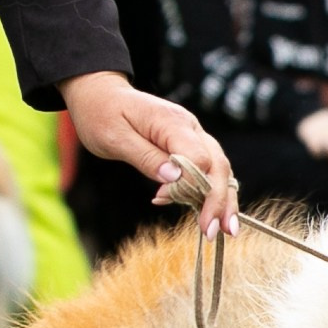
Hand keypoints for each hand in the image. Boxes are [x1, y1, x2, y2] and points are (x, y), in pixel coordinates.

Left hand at [62, 71, 239, 236]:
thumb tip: (174, 178)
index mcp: (173, 123)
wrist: (101, 95)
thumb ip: (145, 157)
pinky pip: (207, 171)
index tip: (164, 201)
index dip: (191, 185)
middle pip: (218, 166)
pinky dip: (210, 193)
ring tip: (225, 231)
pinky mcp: (189, 147)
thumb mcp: (114, 137)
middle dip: (219, 201)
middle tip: (213, 233)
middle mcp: (190, 128)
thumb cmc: (103, 114)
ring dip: (224, 201)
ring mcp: (193, 137)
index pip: (199, 158)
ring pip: (220, 170)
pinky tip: (205, 214)